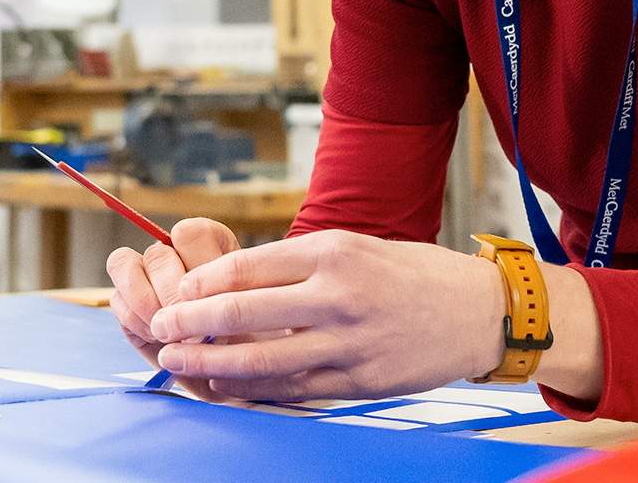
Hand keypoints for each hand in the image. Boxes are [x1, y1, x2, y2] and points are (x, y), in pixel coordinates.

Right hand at [105, 218, 240, 394]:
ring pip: (123, 264)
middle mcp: (174, 251)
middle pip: (157, 254)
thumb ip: (223, 295)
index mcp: (210, 242)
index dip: (195, 266)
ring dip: (145, 304)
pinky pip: (116, 299)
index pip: (188, 233)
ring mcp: (145, 273)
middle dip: (170, 297)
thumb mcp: (249, 314)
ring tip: (168, 335)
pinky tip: (158, 341)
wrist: (232, 371)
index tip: (210, 302)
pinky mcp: (125, 300)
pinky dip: (136, 322)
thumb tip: (187, 300)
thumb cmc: (248, 339)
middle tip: (189, 331)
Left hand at [144, 229, 509, 402]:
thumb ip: (296, 265)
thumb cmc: (410, 273)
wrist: (479, 312)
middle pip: (243, 313)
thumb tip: (228, 283)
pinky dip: (254, 391)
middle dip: (191, 324)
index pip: (246, 266)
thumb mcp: (354, 247)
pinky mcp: (360, 381)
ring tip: (177, 364)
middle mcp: (337, 295)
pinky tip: (227, 388)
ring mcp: (349, 343)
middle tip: (158, 330)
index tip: (176, 293)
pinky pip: (294, 391)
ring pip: (262, 361)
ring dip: (211, 365)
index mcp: (332, 252)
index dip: (201, 284)